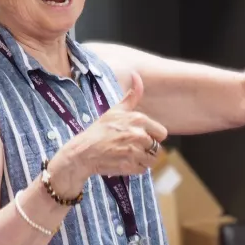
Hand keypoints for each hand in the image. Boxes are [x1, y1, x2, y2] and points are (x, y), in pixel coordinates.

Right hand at [49, 72, 166, 194]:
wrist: (83, 152)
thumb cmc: (99, 130)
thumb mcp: (115, 110)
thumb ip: (131, 96)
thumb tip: (136, 75)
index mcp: (138, 119)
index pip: (162, 133)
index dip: (152, 136)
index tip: (139, 137)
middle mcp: (139, 134)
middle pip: (157, 148)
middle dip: (146, 149)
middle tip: (130, 147)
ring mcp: (135, 151)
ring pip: (152, 160)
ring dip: (142, 160)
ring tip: (127, 155)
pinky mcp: (130, 166)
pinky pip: (143, 170)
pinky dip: (135, 168)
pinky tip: (123, 162)